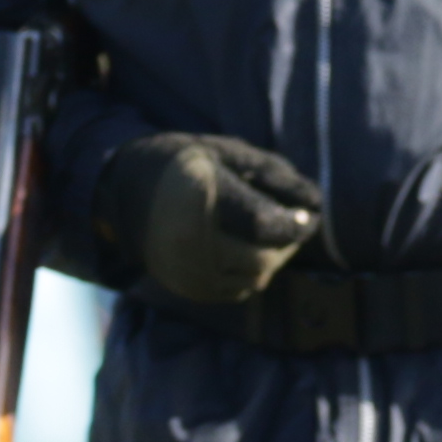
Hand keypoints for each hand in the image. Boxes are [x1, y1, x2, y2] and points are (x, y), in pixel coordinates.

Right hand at [93, 131, 323, 306]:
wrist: (126, 192)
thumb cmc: (187, 164)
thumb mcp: (228, 152)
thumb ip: (275, 175)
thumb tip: (316, 204)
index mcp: (199, 198)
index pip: (263, 224)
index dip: (295, 223)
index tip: (309, 215)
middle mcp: (187, 240)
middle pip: (263, 257)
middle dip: (288, 243)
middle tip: (293, 224)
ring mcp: (184, 268)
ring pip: (255, 277)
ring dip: (274, 258)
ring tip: (268, 234)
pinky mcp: (187, 287)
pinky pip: (239, 289)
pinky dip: (253, 272)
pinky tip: (246, 248)